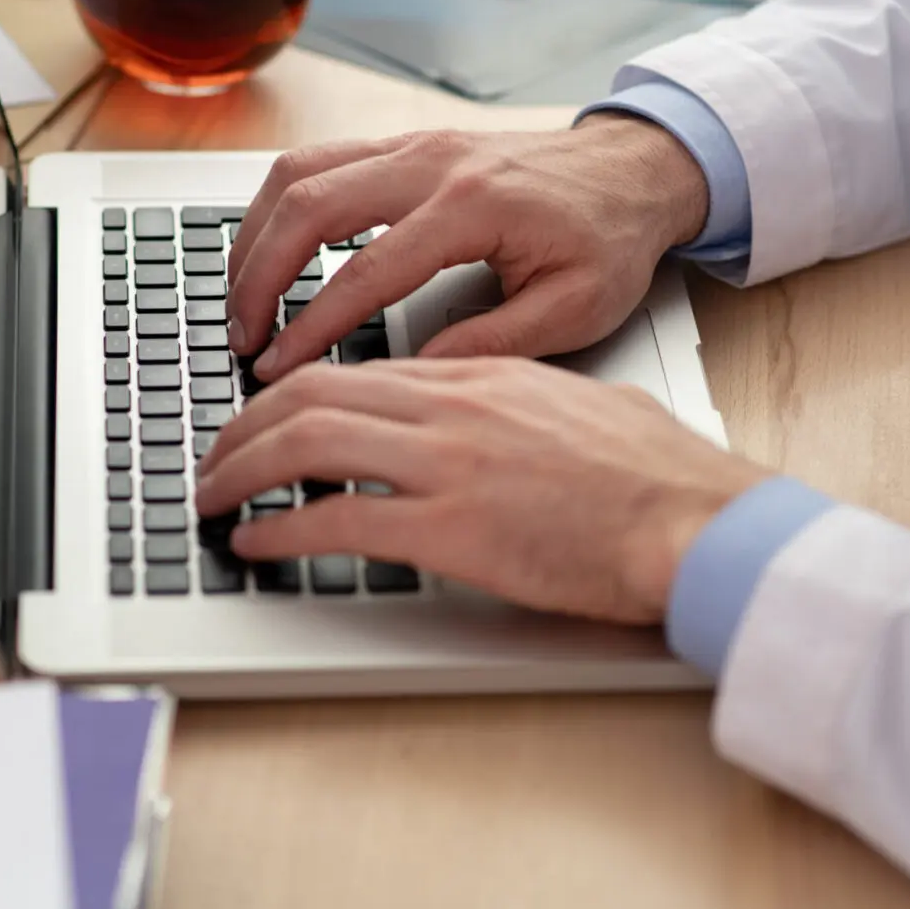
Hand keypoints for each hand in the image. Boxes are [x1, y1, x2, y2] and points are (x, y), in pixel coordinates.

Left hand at [194, 358, 771, 623]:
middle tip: (214, 455)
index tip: (262, 416)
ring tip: (214, 494)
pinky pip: (339, 520)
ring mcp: (450, 466)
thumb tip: (500, 407)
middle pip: (311, 394)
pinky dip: (282, 528)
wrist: (696, 519)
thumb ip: (523, 399)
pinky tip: (258, 540)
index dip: (289, 391)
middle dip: (244, 426)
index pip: (354, 367)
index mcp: (480, 378)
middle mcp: (454, 408)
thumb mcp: (579, 406)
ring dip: (243, 469)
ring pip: (309, 444)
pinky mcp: (455, 531)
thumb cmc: (657, 474)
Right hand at [225, 114, 708, 379]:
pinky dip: (280, 205)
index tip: (278, 366)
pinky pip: (320, 160)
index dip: (311, 325)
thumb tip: (411, 376)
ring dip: (256, 233)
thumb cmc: (611, 238)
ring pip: (300, 171)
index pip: (365, 271)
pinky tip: (270, 249)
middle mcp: (433, 163)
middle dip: (258, 274)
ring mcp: (415, 144)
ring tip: (240, 296)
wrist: (635, 170)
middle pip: (309, 204)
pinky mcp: (407, 143)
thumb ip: (491, 343)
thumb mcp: (573, 310)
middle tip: (242, 334)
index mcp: (474, 207)